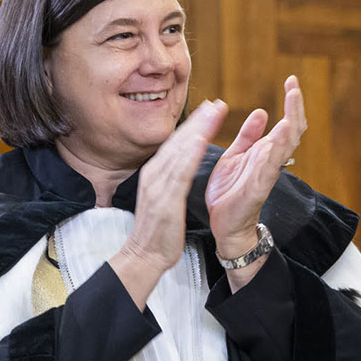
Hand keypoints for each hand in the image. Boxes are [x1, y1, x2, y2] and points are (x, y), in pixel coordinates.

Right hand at [113, 99, 227, 307]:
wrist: (143, 255)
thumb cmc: (157, 230)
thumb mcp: (163, 198)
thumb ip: (170, 180)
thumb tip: (180, 165)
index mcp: (155, 174)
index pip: (176, 144)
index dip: (193, 126)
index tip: (209, 110)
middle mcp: (154, 174)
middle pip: (178, 142)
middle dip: (198, 121)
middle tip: (216, 104)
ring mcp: (158, 186)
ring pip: (180, 151)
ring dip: (198, 130)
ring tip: (214, 113)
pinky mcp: (165, 199)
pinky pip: (180, 172)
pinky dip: (190, 154)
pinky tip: (201, 140)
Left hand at [206, 76, 306, 288]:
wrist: (224, 224)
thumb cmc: (230, 192)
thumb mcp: (236, 156)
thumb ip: (248, 136)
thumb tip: (261, 111)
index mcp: (266, 152)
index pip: (286, 123)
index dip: (291, 103)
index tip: (291, 80)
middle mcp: (271, 160)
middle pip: (293, 130)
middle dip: (295, 107)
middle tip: (294, 86)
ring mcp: (267, 173)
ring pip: (286, 145)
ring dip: (291, 122)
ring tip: (293, 102)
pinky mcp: (258, 186)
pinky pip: (271, 165)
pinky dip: (278, 148)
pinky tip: (281, 132)